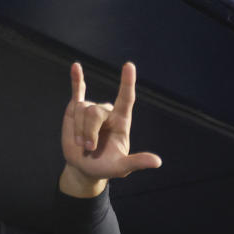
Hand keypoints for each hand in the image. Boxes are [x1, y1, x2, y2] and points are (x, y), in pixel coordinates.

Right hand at [59, 62, 161, 197]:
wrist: (85, 167)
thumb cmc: (106, 166)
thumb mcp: (122, 167)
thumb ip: (137, 162)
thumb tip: (157, 162)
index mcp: (121, 121)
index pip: (126, 98)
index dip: (127, 82)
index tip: (129, 66)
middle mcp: (108, 113)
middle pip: (95, 112)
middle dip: (89, 132)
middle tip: (89, 148)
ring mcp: (91, 110)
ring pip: (81, 110)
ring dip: (79, 131)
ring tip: (83, 144)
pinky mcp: (76, 110)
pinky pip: (76, 91)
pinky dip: (76, 79)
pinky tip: (76, 67)